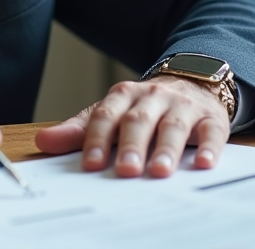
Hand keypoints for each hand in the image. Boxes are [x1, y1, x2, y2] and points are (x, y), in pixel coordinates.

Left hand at [34, 76, 229, 177]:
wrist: (192, 82)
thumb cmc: (144, 108)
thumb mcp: (110, 114)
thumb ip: (78, 130)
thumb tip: (42, 142)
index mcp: (123, 96)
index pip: (106, 116)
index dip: (97, 139)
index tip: (90, 164)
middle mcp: (152, 97)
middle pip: (139, 120)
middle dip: (131, 145)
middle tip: (125, 170)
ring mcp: (183, 106)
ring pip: (174, 126)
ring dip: (166, 149)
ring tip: (159, 171)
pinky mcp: (211, 118)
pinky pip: (212, 132)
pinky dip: (210, 147)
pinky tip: (205, 164)